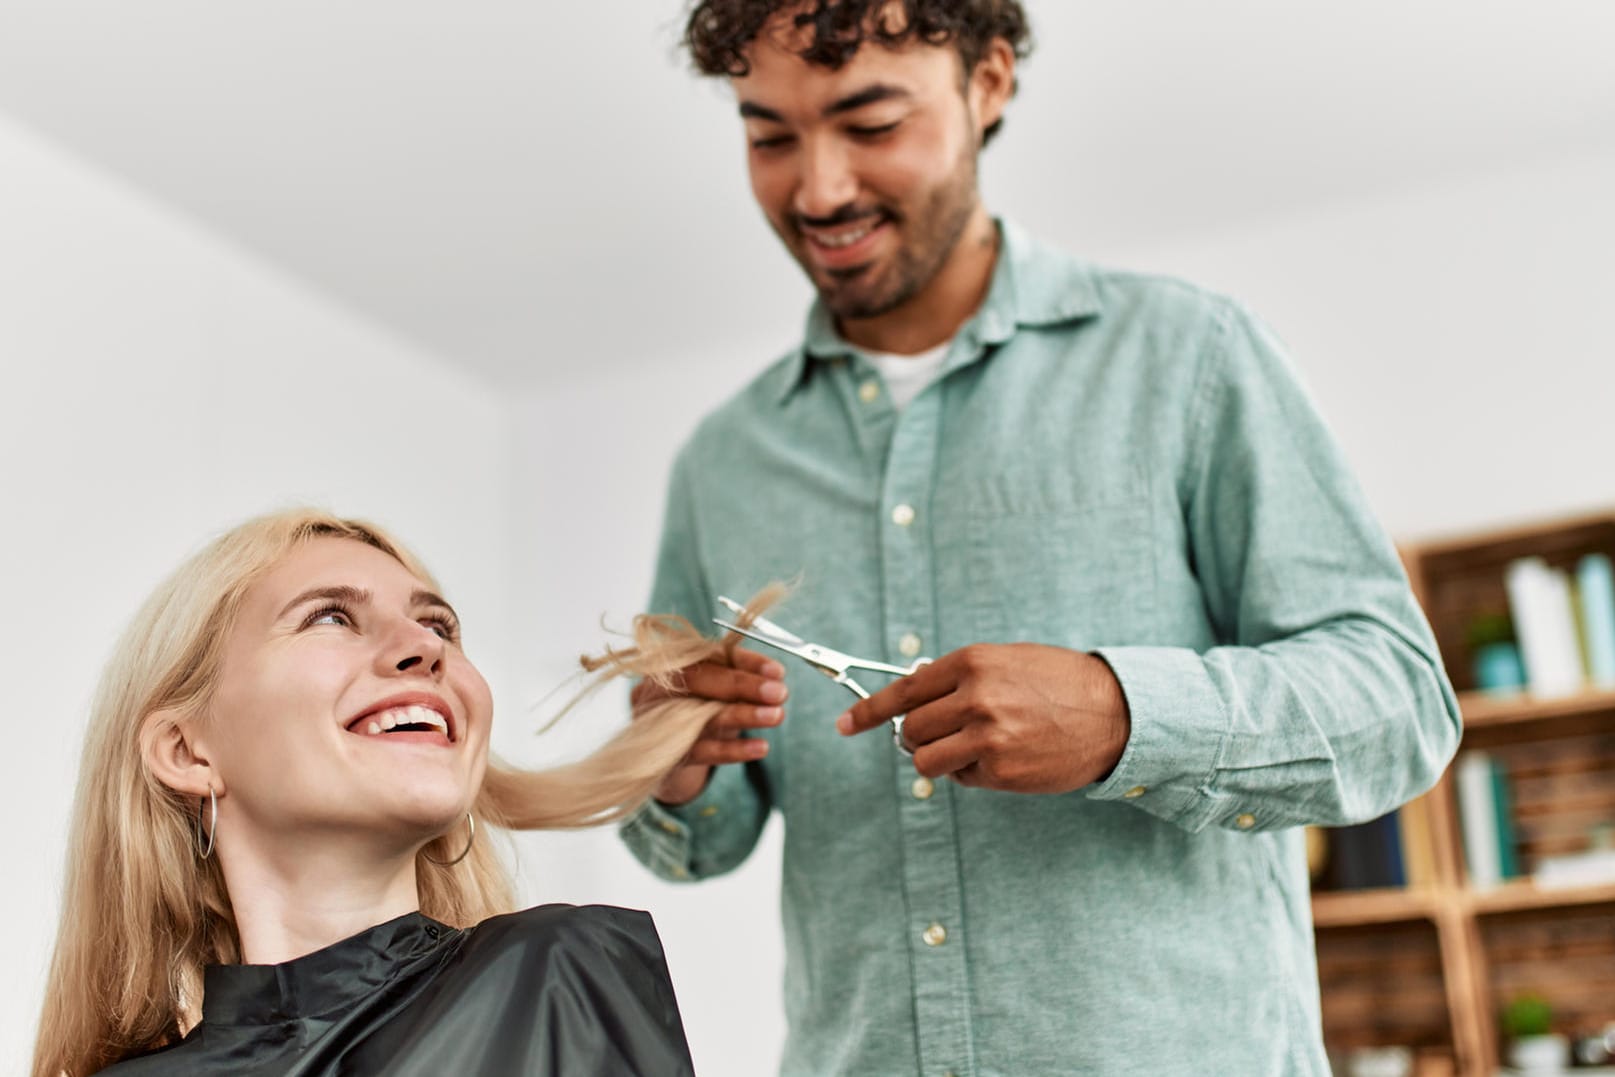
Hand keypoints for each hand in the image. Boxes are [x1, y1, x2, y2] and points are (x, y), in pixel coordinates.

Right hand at [632, 646, 787, 805]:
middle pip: (697, 680)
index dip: (744, 661)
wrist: (665, 754)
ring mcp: (655, 721)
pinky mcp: (663, 753)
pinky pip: (701, 750)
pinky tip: (760, 747)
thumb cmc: (696, 710)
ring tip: (776, 716)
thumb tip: (776, 676)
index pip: (708, 653)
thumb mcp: (716, 689)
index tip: (777, 671)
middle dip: (742, 684)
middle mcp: (656, 687)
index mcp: (670, 662)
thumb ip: (740, 678)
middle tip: (779, 693)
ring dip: (744, 715)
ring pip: (702, 716)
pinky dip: (733, 750)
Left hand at [835, 644, 1130, 793]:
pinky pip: (961, 777)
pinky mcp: (1001, 771)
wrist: (1114, 713)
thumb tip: (912, 695)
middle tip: (941, 733)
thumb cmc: (1057, 682)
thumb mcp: (1005, 661)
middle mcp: (975, 698)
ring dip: (937, 757)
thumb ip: (958, 676)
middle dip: (915, 735)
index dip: (868, 710)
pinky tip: (1002, 756)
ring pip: (924, 759)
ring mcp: (987, 737)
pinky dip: (971, 772)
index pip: (903, 690)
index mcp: (972, 663)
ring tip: (968, 747)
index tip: (845, 723)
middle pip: (909, 729)